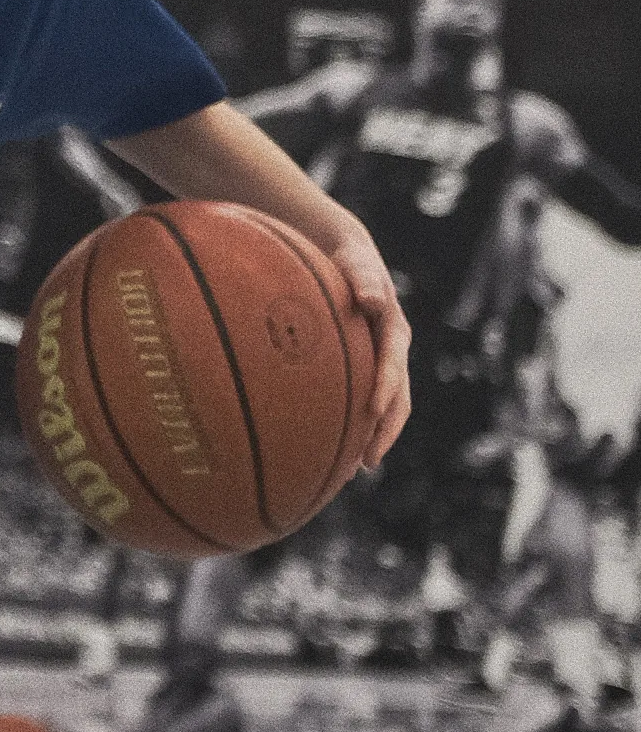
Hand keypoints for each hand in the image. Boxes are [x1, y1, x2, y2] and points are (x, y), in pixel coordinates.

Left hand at [324, 216, 411, 467]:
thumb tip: (370, 298)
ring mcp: (383, 364)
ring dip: (371, 439)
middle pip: (396, 400)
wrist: (352, 261)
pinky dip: (356, 428)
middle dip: (383, 431)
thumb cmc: (349, 261)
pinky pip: (367, 405)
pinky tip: (334, 452)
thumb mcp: (356, 263)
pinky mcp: (368, 370)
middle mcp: (393, 353)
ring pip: (385, 410)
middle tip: (365, 461)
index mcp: (394, 330)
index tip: (371, 411)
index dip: (385, 388)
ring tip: (351, 470)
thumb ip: (362, 278)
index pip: (394, 365)